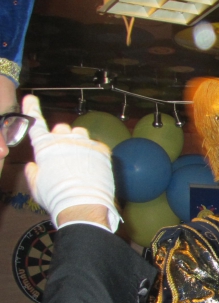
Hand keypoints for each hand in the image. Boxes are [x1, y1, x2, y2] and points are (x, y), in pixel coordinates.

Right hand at [22, 95, 119, 231]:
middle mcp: (64, 140)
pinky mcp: (102, 150)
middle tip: (64, 153)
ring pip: (81, 133)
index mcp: (45, 146)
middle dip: (61, 137)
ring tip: (81, 159)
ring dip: (79, 141)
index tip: (31, 98)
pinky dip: (95, 152)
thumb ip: (33, 172)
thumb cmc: (56, 197)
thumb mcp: (36, 186)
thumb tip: (34, 166)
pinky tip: (94, 166)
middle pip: (62, 128)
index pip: (36, 123)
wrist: (83, 204)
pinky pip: (97, 145)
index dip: (32, 109)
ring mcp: (85, 143)